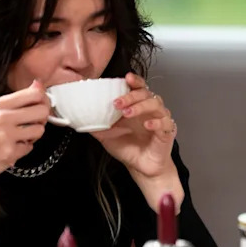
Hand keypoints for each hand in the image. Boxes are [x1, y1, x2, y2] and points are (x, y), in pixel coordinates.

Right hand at [0, 80, 50, 184]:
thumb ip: (16, 100)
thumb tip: (38, 85)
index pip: (34, 94)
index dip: (42, 100)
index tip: (40, 105)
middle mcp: (2, 118)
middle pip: (42, 111)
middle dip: (41, 118)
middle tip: (32, 123)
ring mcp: (6, 136)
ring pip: (40, 130)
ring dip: (34, 135)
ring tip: (20, 136)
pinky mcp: (10, 152)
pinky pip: (30, 147)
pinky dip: (24, 148)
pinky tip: (12, 147)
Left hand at [92, 73, 182, 211]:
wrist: (141, 168)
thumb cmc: (128, 149)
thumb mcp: (106, 136)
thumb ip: (95, 124)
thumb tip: (77, 117)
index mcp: (136, 107)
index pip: (139, 88)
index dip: (135, 80)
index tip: (126, 78)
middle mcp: (149, 111)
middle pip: (146, 94)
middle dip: (131, 96)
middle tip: (117, 103)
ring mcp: (159, 120)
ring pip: (156, 104)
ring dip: (141, 106)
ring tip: (127, 113)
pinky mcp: (167, 132)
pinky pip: (165, 122)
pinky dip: (156, 122)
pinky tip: (147, 125)